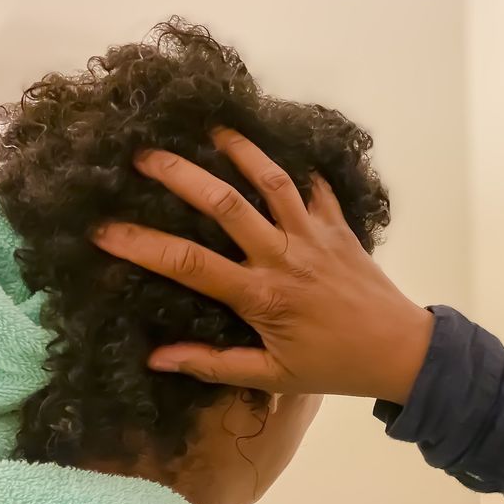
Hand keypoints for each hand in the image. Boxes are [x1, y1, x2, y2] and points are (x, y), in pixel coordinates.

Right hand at [92, 128, 433, 403]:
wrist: (400, 351)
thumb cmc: (334, 366)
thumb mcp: (271, 376)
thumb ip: (213, 365)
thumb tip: (155, 358)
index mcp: (261, 295)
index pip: (189, 264)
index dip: (142, 245)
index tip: (103, 230)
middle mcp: (284, 256)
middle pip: (225, 204)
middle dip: (180, 175)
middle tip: (143, 154)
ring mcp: (315, 236)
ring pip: (274, 181)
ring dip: (241, 150)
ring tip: (211, 127)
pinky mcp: (340, 227)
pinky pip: (318, 187)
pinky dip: (300, 164)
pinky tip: (280, 145)